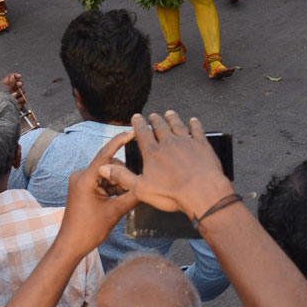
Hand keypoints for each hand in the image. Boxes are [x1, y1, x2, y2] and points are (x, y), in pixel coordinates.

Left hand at [1, 73, 26, 111]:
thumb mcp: (2, 92)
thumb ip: (8, 84)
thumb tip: (12, 77)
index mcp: (5, 86)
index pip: (11, 77)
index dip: (15, 76)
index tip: (19, 76)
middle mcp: (11, 90)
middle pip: (19, 83)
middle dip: (20, 83)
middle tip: (19, 84)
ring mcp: (15, 96)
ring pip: (22, 91)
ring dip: (19, 93)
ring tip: (13, 96)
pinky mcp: (19, 103)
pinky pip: (23, 99)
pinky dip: (20, 100)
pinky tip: (16, 102)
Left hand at [54, 133, 138, 259]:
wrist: (71, 245)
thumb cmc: (89, 229)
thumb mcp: (115, 212)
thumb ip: (132, 194)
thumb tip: (148, 184)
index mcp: (85, 178)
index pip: (106, 154)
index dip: (120, 141)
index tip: (133, 131)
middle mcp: (81, 176)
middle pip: (110, 165)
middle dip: (122, 176)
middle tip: (131, 191)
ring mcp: (81, 182)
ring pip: (107, 174)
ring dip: (118, 184)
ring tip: (123, 200)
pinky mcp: (83, 188)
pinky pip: (102, 181)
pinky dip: (112, 188)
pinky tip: (118, 200)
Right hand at [99, 112, 234, 218]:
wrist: (201, 192)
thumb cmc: (171, 193)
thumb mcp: (141, 189)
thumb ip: (122, 177)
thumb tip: (104, 168)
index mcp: (153, 153)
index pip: (143, 133)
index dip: (139, 124)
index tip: (137, 117)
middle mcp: (168, 143)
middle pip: (160, 127)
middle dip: (155, 120)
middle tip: (153, 115)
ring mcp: (186, 142)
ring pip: (178, 125)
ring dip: (173, 118)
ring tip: (169, 113)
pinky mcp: (202, 145)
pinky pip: (197, 131)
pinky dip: (195, 124)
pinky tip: (194, 121)